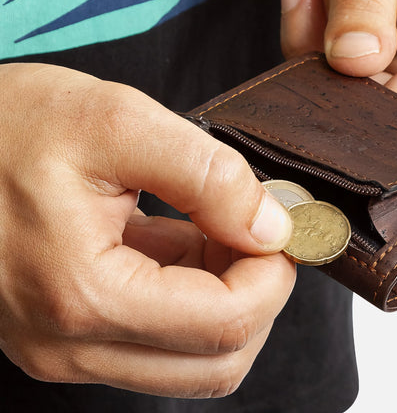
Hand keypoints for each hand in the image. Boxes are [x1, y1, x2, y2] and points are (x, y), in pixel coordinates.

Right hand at [0, 64, 294, 397]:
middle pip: (216, 361)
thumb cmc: (12, 123)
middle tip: (259, 225)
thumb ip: (208, 176)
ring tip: (220, 223)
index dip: (275, 273)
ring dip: (228, 295)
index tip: (283, 220)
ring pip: (190, 359)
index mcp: (83, 295)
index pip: (225, 324)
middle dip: (259, 293)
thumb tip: (273, 225)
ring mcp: (64, 345)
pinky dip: (192, 293)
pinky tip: (188, 235)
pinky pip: (156, 336)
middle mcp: (69, 343)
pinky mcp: (67, 330)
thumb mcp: (121, 122)